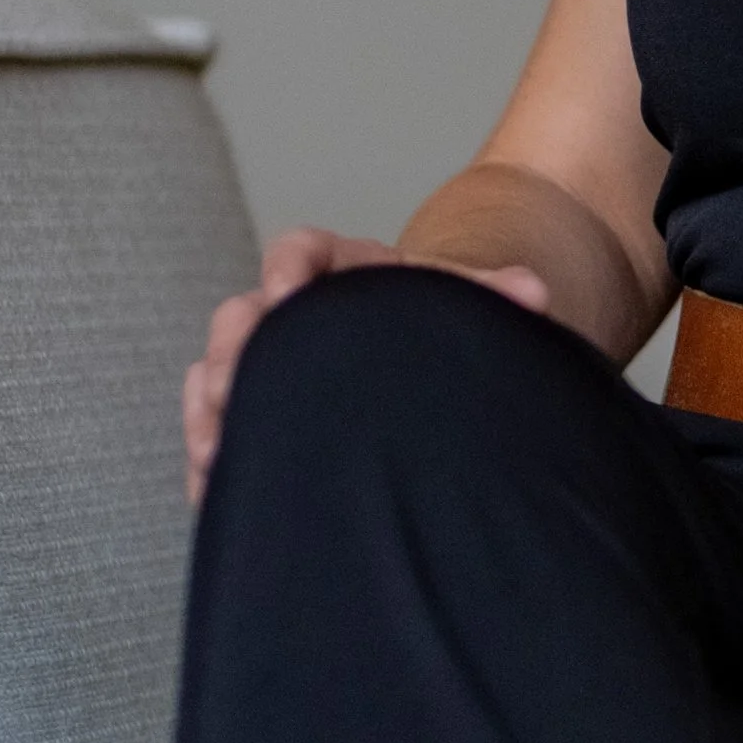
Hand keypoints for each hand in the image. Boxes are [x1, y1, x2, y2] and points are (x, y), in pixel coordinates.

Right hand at [183, 227, 549, 502]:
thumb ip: (495, 296)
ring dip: (209, 409)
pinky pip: (218, 427)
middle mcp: (294, 311)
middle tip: (234, 390)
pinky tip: (217, 491)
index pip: (299, 251)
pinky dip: (214, 456)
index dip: (286, 267)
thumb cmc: (446, 326)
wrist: (437, 365)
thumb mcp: (468, 306)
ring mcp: (271, 363)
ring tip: (217, 452)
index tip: (286, 294)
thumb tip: (533, 291)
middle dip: (232, 352)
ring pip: (216, 373)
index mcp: (343, 271)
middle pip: (241, 316)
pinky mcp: (260, 413)